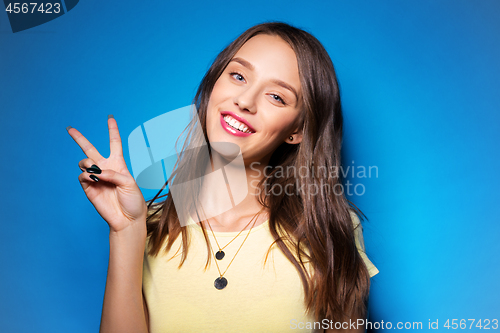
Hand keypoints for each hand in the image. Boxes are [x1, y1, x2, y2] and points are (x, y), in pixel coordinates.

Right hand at [67, 116, 146, 233]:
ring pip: (84, 162)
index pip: (114, 143)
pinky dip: (87, 175)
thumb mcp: (129, 183)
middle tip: (69, 128)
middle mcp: (105, 169)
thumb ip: (113, 174)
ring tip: (95, 171)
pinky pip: (82, 177)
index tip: (110, 117)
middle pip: (90, 149)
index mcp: (118, 164)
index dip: (112, 130)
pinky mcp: (89, 189)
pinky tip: (94, 179)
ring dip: (87, 163)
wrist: (127, 219)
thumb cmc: (133, 201)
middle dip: (79, 138)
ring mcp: (96, 178)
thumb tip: (96, 172)